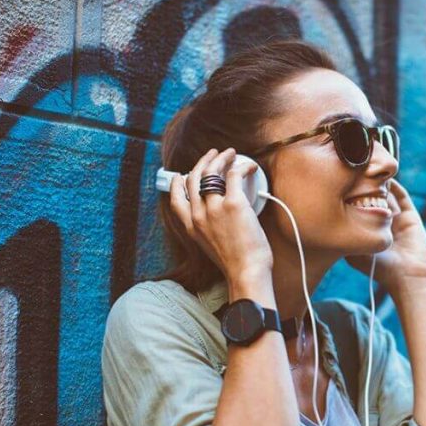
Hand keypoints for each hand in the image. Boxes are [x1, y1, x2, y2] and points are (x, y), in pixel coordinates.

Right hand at [166, 148, 273, 280]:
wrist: (246, 272)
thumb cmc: (236, 264)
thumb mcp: (212, 247)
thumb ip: (209, 230)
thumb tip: (220, 217)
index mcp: (191, 227)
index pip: (176, 199)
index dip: (178, 182)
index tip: (183, 173)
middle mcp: (198, 215)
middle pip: (193, 178)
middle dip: (203, 162)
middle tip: (213, 154)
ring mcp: (214, 208)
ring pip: (211, 172)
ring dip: (220, 158)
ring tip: (230, 153)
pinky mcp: (233, 203)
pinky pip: (234, 175)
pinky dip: (242, 166)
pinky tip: (250, 167)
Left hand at [344, 178, 425, 290]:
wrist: (407, 275)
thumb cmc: (378, 266)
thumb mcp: (354, 251)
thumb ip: (346, 235)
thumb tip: (331, 214)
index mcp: (366, 232)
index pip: (356, 209)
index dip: (350, 196)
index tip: (341, 185)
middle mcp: (380, 224)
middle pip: (371, 199)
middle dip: (364, 186)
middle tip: (356, 173)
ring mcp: (395, 219)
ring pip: (386, 195)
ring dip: (379, 183)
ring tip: (371, 171)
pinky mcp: (409, 215)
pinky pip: (401, 196)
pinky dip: (394, 186)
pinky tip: (386, 178)